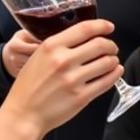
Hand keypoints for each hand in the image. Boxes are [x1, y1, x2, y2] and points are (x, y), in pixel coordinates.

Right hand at [2, 19, 121, 136]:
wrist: (24, 114)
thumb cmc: (28, 87)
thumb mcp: (37, 57)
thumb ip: (58, 47)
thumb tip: (83, 39)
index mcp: (51, 46)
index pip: (84, 29)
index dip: (101, 26)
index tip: (109, 27)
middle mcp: (63, 61)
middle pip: (100, 44)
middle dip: (111, 45)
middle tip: (112, 48)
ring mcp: (73, 80)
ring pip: (107, 63)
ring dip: (114, 60)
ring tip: (112, 61)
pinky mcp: (81, 97)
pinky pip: (106, 82)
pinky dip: (115, 75)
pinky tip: (115, 72)